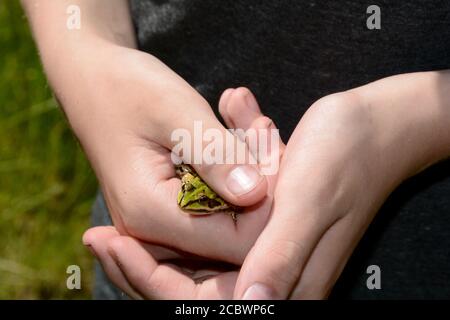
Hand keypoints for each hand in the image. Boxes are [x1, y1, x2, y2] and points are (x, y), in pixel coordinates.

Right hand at [83, 87, 285, 298]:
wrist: (92, 81)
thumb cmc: (128, 88)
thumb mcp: (176, 111)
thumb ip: (216, 155)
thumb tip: (256, 194)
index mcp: (149, 213)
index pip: (233, 241)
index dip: (266, 206)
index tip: (272, 152)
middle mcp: (149, 231)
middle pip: (232, 236)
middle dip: (261, 188)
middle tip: (262, 130)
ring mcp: (155, 224)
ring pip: (227, 220)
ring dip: (249, 177)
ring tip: (252, 126)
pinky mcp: (164, 210)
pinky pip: (213, 207)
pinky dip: (232, 176)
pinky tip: (235, 137)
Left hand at [91, 72, 449, 299]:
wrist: (374, 128)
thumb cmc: (347, 157)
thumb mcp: (309, 203)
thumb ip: (279, 259)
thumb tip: (246, 311)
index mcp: (286, 279)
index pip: (202, 301)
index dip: (151, 278)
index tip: (110, 246)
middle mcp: (275, 271)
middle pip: (191, 285)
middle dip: (143, 262)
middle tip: (97, 239)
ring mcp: (268, 247)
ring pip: (197, 256)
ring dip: (160, 238)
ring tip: (113, 226)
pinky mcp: (265, 223)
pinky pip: (216, 225)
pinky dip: (191, 208)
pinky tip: (160, 194)